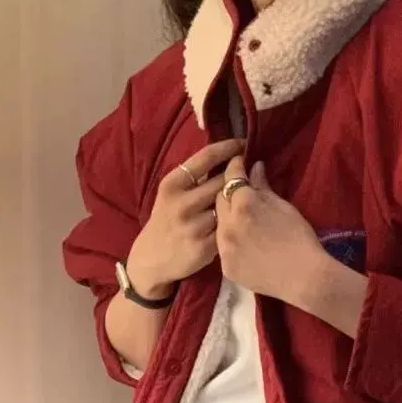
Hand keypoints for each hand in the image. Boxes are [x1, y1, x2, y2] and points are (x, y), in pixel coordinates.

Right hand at [127, 139, 244, 299]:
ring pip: (228, 206)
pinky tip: (239, 224)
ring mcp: (193, 226)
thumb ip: (195, 179)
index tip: (243, 144)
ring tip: (247, 200)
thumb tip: (227, 156)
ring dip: (238, 203)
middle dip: (238, 176)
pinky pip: (228, 229)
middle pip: (222, 181)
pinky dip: (235, 225)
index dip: (229, 148)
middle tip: (250, 173)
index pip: (206, 157)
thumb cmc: (167, 220)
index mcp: (173, 184)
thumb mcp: (171, 194)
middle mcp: (182, 204)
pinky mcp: (204, 247)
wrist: (152, 258)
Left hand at [215, 156, 367, 336]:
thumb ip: (263, 187)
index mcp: (243, 204)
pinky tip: (245, 246)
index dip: (235, 167)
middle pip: (219, 200)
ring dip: (227, 219)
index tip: (239, 164)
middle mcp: (227, 224)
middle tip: (242, 195)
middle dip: (228, 193)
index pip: (231, 177)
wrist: (305, 278)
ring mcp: (224, 248)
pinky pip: (223, 248)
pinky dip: (231, 243)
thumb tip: (254, 167)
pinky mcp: (226, 267)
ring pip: (218, 225)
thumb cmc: (300, 238)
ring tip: (243, 222)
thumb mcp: (283, 207)